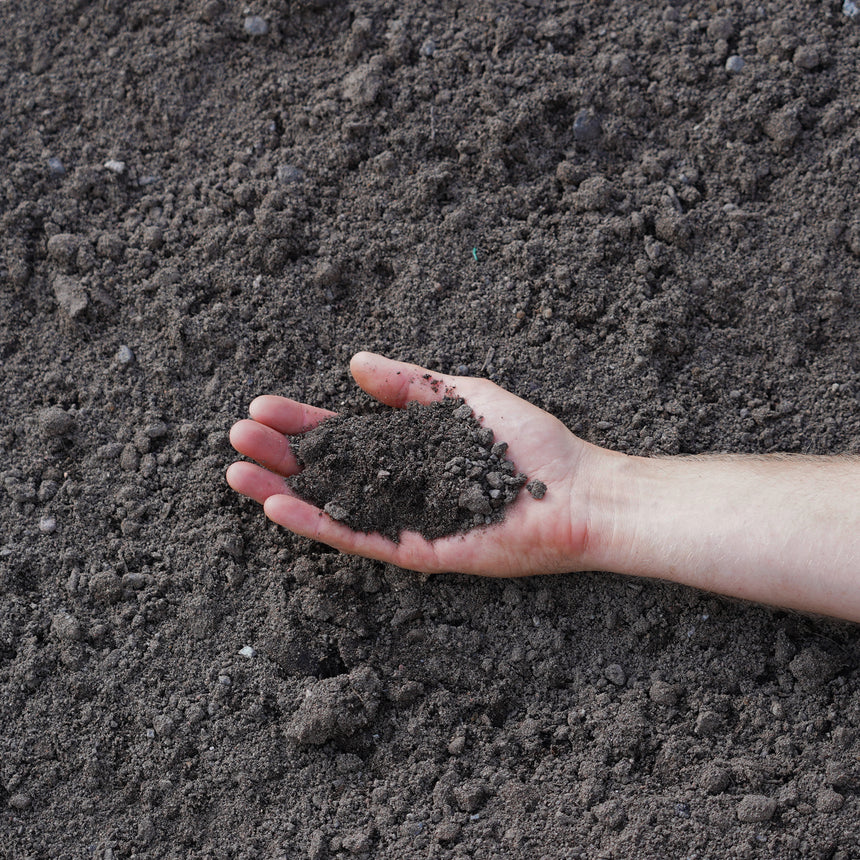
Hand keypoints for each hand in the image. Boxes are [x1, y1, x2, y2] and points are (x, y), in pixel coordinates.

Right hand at [227, 352, 613, 576]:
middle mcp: (401, 487)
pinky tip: (281, 506)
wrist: (576, 492)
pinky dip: (320, 524)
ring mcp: (406, 521)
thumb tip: (356, 364)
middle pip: (329, 471)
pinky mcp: (418, 551)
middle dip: (282, 453)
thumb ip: (411, 385)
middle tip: (238, 436)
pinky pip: (361, 538)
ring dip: (284, 491)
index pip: (344, 435)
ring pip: (333, 506)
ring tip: (239, 472)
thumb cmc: (529, 444)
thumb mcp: (464, 398)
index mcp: (410, 451)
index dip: (303, 421)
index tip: (263, 405)